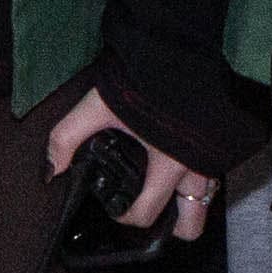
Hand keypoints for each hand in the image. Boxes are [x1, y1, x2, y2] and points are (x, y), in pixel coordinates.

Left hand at [44, 91, 218, 238]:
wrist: (181, 46)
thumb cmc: (144, 77)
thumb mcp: (97, 106)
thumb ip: (67, 138)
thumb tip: (50, 171)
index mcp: (167, 164)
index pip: (148, 213)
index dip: (127, 218)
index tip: (117, 210)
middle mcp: (196, 166)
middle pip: (192, 220)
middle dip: (173, 227)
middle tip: (154, 213)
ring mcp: (213, 155)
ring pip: (207, 198)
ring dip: (188, 202)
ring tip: (166, 192)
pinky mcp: (222, 142)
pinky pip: (215, 173)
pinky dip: (198, 176)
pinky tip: (179, 161)